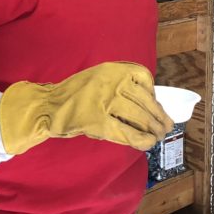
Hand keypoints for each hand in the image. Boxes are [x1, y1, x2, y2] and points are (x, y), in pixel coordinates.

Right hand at [0, 62, 173, 154]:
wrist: (47, 105)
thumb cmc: (77, 94)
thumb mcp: (101, 78)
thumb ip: (122, 85)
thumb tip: (151, 103)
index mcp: (114, 69)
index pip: (144, 78)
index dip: (153, 93)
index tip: (155, 105)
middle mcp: (112, 83)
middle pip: (145, 101)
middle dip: (159, 116)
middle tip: (166, 126)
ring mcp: (106, 102)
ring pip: (139, 117)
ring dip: (153, 129)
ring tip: (158, 136)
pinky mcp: (99, 122)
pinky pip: (127, 132)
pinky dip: (140, 139)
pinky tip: (147, 143)